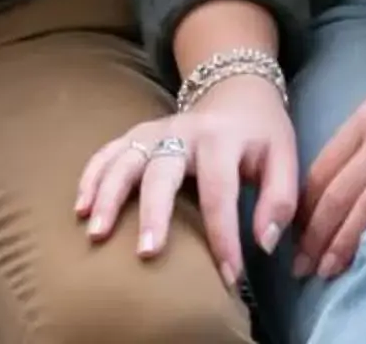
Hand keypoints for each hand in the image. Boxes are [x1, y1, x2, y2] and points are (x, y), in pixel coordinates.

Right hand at [75, 78, 299, 288]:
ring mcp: (155, 129)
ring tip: (96, 232)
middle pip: (162, 171)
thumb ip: (280, 200)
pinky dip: (92, 176)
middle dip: (153, 213)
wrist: (236, 90)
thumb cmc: (260, 134)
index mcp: (222, 139)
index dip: (223, 236)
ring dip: (108, 195)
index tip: (229, 276)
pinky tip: (80, 206)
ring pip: (125, 159)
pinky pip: (108, 151)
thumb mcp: (285, 159)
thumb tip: (264, 244)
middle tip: (147, 253)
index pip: (220, 192)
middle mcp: (183, 131)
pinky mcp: (137, 134)